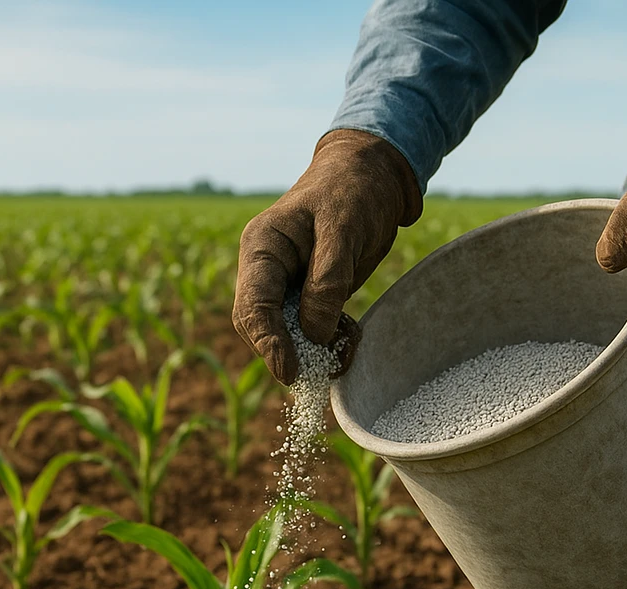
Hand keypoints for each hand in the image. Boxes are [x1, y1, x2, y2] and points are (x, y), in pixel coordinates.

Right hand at [232, 129, 421, 383]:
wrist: (373, 177)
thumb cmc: (353, 191)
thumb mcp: (343, 230)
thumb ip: (326, 282)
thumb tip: (313, 335)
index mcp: (261, 248)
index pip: (252, 305)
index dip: (268, 343)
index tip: (289, 372)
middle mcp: (265, 270)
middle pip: (260, 326)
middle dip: (286, 352)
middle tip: (319, 371)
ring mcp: (284, 285)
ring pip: (285, 334)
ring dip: (311, 351)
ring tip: (343, 351)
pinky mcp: (306, 296)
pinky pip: (309, 330)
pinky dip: (328, 342)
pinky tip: (348, 340)